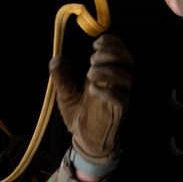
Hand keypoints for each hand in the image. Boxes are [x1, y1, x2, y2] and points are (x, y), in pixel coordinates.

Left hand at [50, 34, 132, 178]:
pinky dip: (106, 90)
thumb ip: (62, 77)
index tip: (98, 41)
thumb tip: (56, 58)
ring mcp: (120, 97)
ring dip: (108, 70)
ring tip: (90, 72)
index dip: (113, 44)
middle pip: (127, 61)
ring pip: (126, 77)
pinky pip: (119, 98)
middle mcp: (117, 84)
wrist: (85, 140)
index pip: (120, 54)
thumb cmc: (79, 115)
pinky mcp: (118, 111)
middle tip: (92, 58)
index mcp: (108, 76)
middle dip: (111, 54)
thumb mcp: (66, 94)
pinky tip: (92, 89)